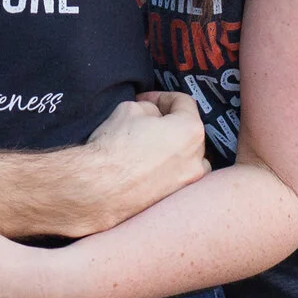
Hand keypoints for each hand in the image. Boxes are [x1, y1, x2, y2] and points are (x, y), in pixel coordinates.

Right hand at [69, 92, 207, 236]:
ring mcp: (187, 183)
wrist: (100, 188)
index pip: (184, 103)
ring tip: (149, 146)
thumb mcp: (130, 108)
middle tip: (146, 121)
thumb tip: (153, 115)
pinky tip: (146, 166)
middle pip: (189, 131)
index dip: (162, 97)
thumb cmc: (115, 147)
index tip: (146, 100)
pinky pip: (176, 177)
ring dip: (173, 149)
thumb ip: (150, 108)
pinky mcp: (174, 200)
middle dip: (169, 122)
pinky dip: (166, 169)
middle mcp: (197, 160)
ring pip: (187, 157)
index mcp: (190, 131)